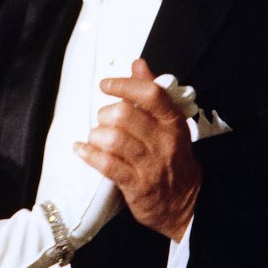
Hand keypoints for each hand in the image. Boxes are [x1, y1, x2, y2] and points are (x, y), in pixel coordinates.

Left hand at [75, 59, 201, 240]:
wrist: (186, 204)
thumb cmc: (171, 157)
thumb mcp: (169, 124)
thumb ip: (151, 93)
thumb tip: (138, 64)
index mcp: (173, 122)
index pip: (150, 94)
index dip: (124, 85)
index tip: (105, 85)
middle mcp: (164, 141)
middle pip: (126, 115)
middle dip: (105, 115)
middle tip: (103, 121)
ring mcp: (150, 165)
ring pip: (114, 139)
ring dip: (97, 136)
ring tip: (96, 138)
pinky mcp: (136, 186)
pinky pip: (107, 165)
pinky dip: (89, 154)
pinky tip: (81, 149)